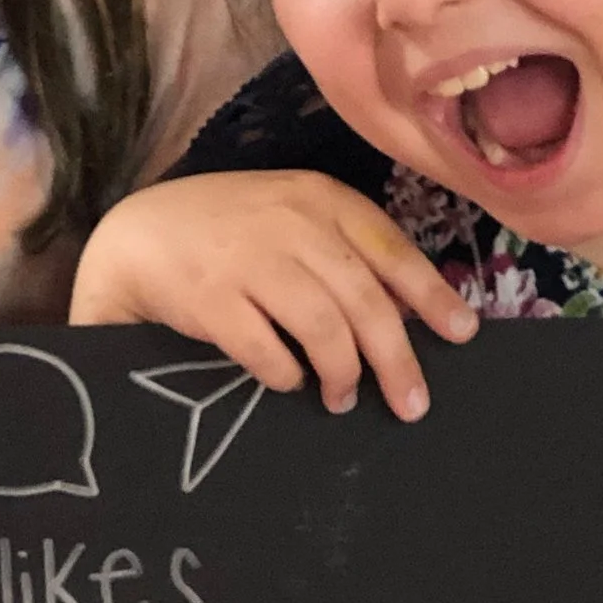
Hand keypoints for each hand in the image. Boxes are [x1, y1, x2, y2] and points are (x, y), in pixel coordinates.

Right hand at [70, 168, 477, 417]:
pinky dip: (286, 374)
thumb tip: (410, 313)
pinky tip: (291, 383)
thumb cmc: (233, 231)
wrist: (141, 233)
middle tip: (413, 403)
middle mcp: (291, 223)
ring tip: (344, 398)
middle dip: (396, 357)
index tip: (462, 333)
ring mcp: (250, 259)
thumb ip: (346, 253)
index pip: (391, 249)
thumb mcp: (295, 219)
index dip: (431, 295)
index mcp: (320, 198)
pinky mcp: (210, 299)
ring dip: (342, 372)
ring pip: (322, 326)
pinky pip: (266, 350)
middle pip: (364, 299)